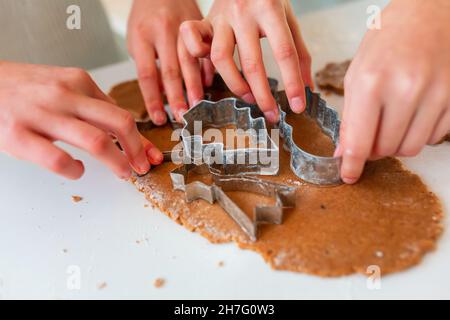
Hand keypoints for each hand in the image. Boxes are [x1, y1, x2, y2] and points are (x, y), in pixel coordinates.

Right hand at [0, 62, 162, 179]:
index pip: (121, 113)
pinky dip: (74, 170)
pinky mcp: (19, 135)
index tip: (150, 154)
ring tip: (123, 173)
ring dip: (117, 162)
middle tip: (142, 166)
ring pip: (96, 141)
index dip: (141, 138)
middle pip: (119, 123)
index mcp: (79, 82)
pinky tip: (77, 171)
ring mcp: (43, 115)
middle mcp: (65, 96)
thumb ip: (90, 103)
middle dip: (138, 149)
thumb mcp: (61, 84)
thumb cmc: (22, 88)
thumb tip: (121, 130)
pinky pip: (58, 159)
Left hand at [127, 0, 214, 123]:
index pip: (147, 75)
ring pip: (191, 62)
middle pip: (171, 71)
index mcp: (142, 36)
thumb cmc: (145, 17)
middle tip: (182, 118)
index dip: (153, 100)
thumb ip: (148, 66)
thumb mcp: (136, 40)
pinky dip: (207, 70)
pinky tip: (208, 85)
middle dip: (177, 98)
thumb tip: (161, 95)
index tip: (159, 118)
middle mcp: (163, 31)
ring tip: (196, 106)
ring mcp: (183, 26)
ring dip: (194, 87)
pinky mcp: (199, 24)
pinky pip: (206, 51)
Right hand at [180, 0, 312, 122]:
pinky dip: (197, 61)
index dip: (292, 83)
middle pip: (252, 63)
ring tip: (248, 98)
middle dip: (263, 95)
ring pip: (220, 59)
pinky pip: (192, 42)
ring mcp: (221, 17)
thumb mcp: (289, 18)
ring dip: (235, 85)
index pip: (284, 52)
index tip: (297, 106)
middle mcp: (243, 13)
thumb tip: (308, 88)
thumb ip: (299, 52)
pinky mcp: (204, 22)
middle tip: (271, 114)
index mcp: (270, 8)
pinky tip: (209, 77)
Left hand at [337, 0, 449, 183]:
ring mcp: (436, 95)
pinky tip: (413, 114)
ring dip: (396, 143)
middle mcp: (405, 90)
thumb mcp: (357, 72)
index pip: (359, 141)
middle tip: (369, 135)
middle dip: (372, 149)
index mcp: (371, 82)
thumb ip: (350, 115)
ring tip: (391, 122)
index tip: (348, 176)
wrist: (432, 12)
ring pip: (410, 148)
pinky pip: (434, 137)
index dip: (351, 165)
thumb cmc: (389, 39)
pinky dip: (419, 133)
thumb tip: (345, 151)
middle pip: (385, 149)